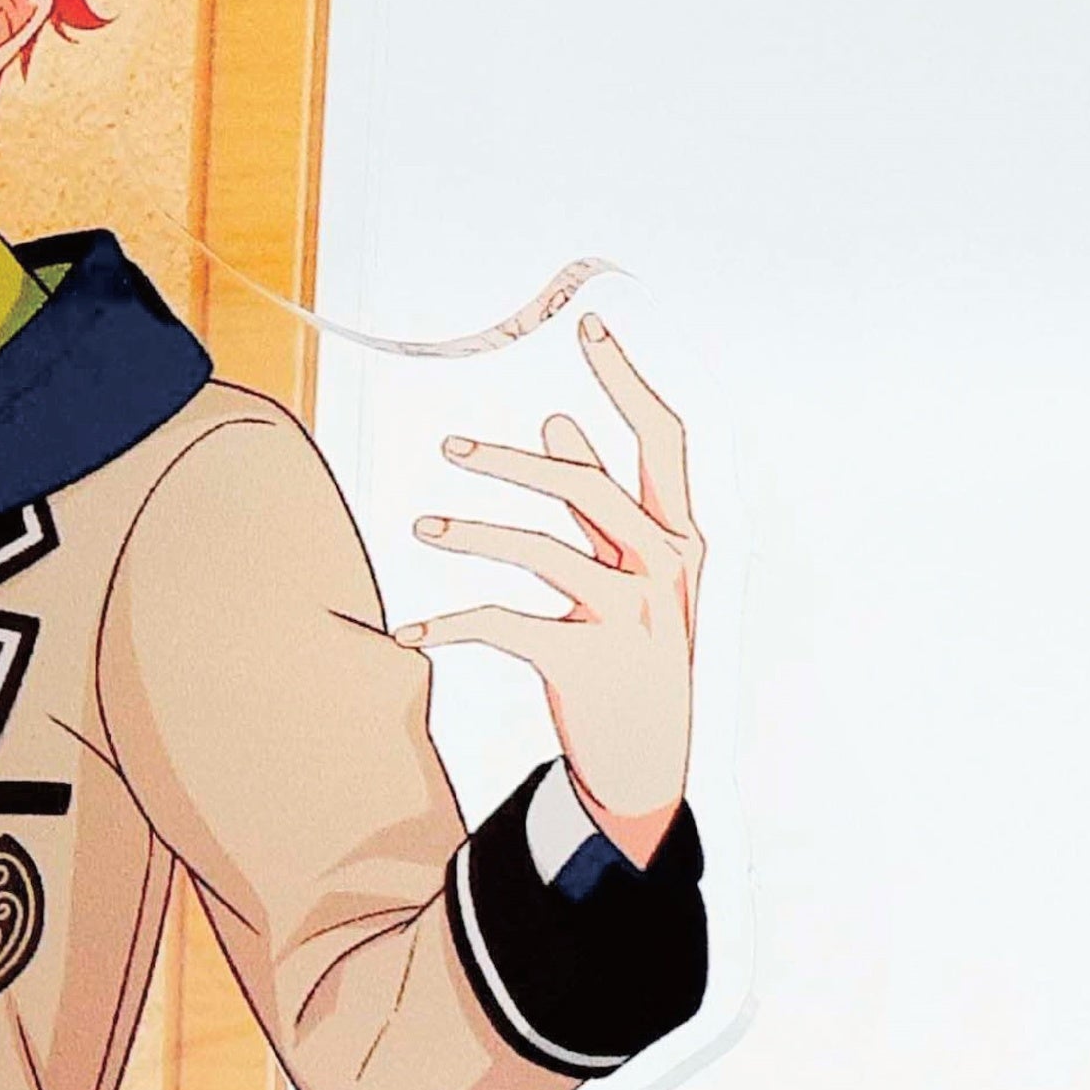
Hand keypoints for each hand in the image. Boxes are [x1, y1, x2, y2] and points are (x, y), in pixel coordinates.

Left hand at [397, 316, 701, 863]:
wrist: (648, 761)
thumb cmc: (637, 652)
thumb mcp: (632, 573)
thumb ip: (599, 503)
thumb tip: (559, 421)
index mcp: (681, 535)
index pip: (662, 439)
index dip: (627, 380)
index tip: (591, 327)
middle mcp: (664, 566)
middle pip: (587, 487)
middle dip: (515, 461)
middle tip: (451, 445)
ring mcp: (630, 614)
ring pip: (541, 549)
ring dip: (472, 533)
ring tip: (421, 528)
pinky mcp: (587, 660)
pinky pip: (502, 625)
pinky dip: (449, 625)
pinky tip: (407, 633)